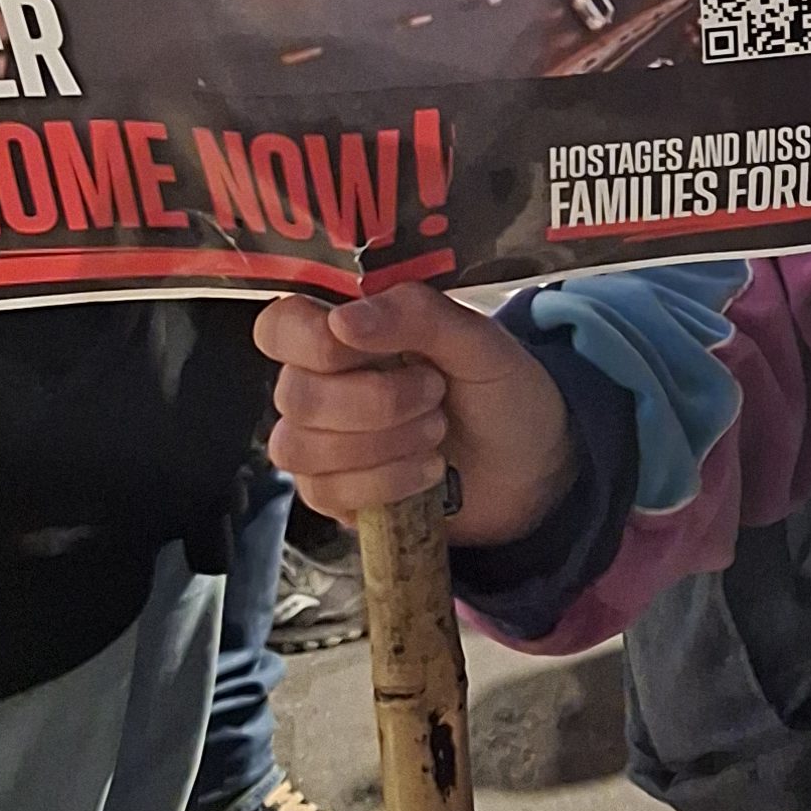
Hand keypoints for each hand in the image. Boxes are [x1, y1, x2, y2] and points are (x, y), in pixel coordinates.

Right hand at [253, 284, 578, 546]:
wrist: (532, 466)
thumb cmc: (500, 393)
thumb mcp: (478, 342)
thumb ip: (417, 316)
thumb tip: (343, 319)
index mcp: (346, 333)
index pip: (279, 328)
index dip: (310, 341)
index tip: (362, 346)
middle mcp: (321, 385)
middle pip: (295, 395)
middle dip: (376, 401)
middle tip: (435, 394)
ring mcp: (320, 444)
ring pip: (300, 448)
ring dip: (382, 444)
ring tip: (436, 433)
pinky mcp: (334, 495)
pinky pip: (325, 492)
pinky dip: (385, 482)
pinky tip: (427, 472)